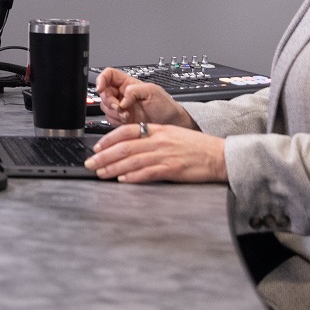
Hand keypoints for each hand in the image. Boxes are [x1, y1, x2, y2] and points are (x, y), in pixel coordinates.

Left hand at [84, 122, 226, 183]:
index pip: (126, 131)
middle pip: (124, 147)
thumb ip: (152, 138)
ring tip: (101, 173)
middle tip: (90, 163)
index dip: (108, 139)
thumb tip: (131, 147)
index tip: (96, 147)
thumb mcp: (172, 135)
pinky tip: (123, 179)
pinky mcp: (172, 168)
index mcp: (158, 129)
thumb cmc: (198, 147)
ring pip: (132, 160)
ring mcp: (165, 154)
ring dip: (113, 167)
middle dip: (104, 156)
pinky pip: (148, 172)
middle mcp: (159, 140)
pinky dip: (133, 176)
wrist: (220, 155)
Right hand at [96, 66, 194, 129]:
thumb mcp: (152, 91)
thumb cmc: (165, 105)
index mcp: (128, 83)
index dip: (102, 79)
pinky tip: (127, 120)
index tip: (101, 88)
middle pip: (104, 92)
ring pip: (105, 107)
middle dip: (109, 101)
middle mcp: (122, 94)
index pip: (108, 75)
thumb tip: (122, 98)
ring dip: (114, 112)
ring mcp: (121, 107)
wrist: (170, 123)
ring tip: (127, 115)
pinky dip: (116, 121)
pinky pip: (110, 119)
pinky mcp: (121, 119)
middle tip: (119, 107)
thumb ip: (134, 91)